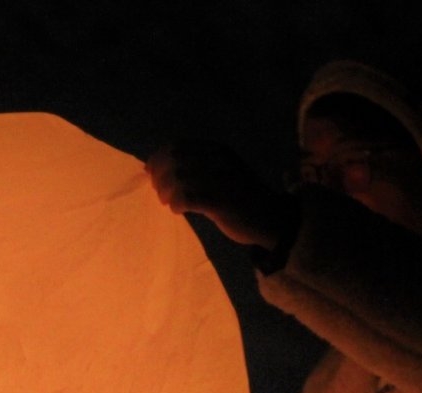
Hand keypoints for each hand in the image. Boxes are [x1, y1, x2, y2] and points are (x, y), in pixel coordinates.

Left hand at [146, 139, 294, 249]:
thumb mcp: (220, 172)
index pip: (177, 146)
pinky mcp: (222, 202)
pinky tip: (179, 210)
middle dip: (160, 176)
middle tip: (160, 192)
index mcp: (217, 150)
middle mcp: (219, 160)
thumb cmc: (240, 197)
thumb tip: (156, 168)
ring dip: (166, 192)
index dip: (158, 158)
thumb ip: (194, 167)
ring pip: (178, 178)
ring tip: (169, 202)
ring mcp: (221, 180)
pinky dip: (177, 204)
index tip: (150, 172)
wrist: (271, 217)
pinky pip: (188, 198)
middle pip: (174, 160)